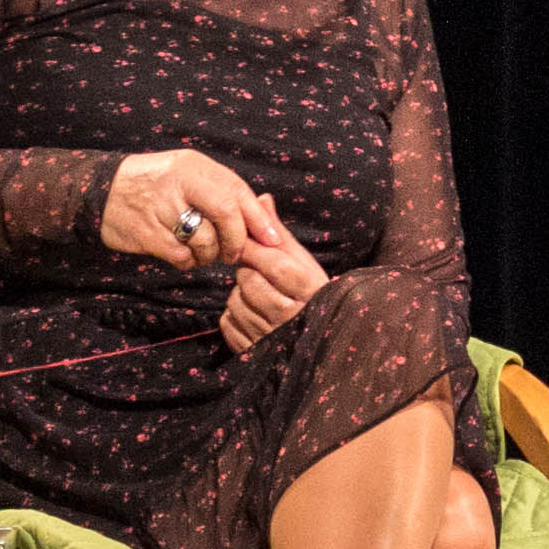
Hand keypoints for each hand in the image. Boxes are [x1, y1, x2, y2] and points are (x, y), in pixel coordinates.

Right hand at [104, 147, 283, 274]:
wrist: (99, 191)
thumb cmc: (155, 185)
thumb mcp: (187, 173)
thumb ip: (223, 191)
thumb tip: (265, 217)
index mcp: (195, 166)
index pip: (238, 192)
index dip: (259, 220)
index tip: (272, 240)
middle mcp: (180, 182)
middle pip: (227, 215)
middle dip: (237, 241)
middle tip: (234, 254)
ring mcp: (162, 208)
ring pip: (206, 241)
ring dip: (209, 255)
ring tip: (201, 251)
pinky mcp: (148, 233)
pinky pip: (183, 256)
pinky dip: (188, 261)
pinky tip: (182, 254)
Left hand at [219, 208, 329, 353]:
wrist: (320, 338)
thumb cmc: (310, 294)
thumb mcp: (302, 262)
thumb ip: (278, 232)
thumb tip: (262, 198)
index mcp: (308, 288)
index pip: (271, 262)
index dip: (253, 250)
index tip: (242, 242)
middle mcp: (291, 315)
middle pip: (248, 281)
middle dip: (248, 273)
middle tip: (260, 275)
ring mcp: (272, 336)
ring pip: (235, 302)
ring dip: (240, 295)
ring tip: (259, 297)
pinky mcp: (254, 350)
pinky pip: (228, 323)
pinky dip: (233, 316)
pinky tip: (252, 315)